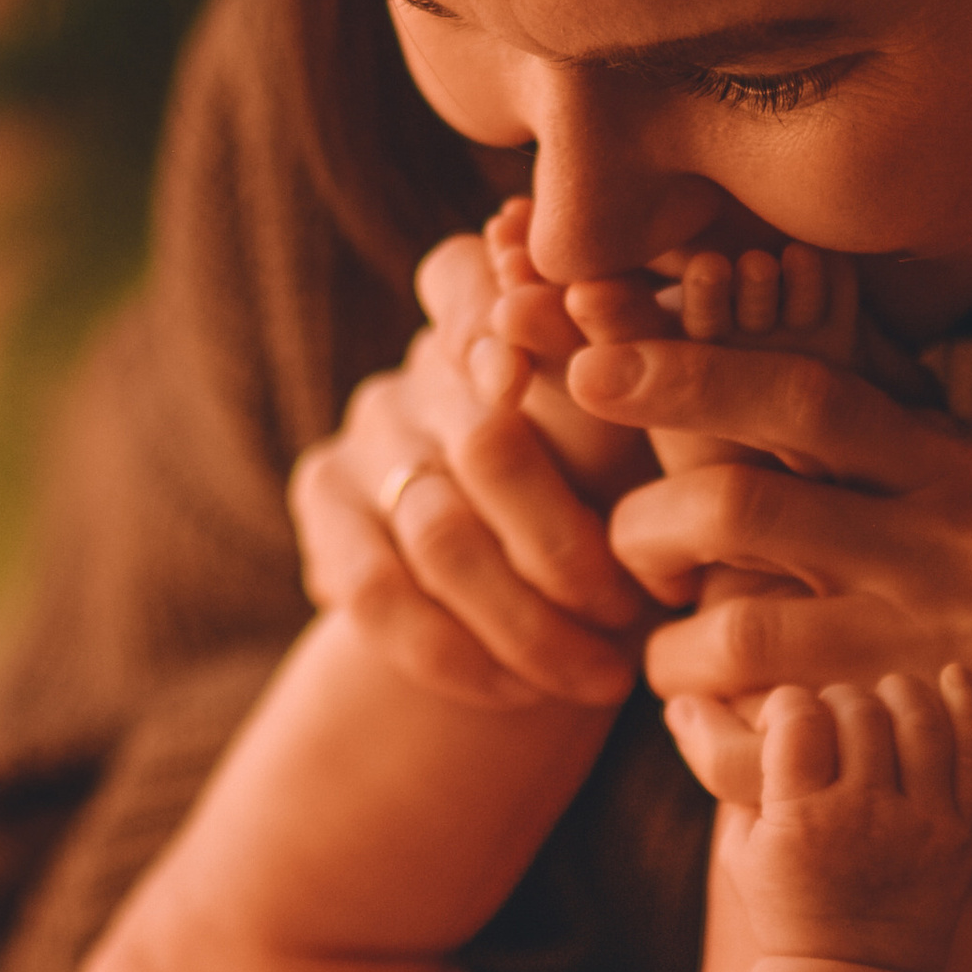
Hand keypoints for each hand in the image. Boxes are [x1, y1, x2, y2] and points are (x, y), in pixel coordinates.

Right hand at [286, 204, 652, 709]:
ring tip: (603, 675)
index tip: (527, 379)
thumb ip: (641, 389)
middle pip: (483, 445)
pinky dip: (458, 655)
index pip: (467, 281)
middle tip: (637, 611)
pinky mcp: (322, 506)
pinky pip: (376, 592)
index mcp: (502, 313)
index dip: (495, 325)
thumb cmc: (632, 499)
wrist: (545, 611)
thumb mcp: (650, 444)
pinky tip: (519, 690)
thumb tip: (639, 347)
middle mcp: (423, 365)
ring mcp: (366, 434)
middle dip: (567, 543)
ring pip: (440, 535)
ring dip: (530, 624)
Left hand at [579, 338, 971, 971]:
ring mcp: (941, 654)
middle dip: (644, 524)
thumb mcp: (927, 487)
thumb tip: (719, 278)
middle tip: (628, 536)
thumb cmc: (965, 603)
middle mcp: (961, 545)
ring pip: (731, 627)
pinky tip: (696, 712)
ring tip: (670, 644)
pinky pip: (751, 735)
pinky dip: (694, 723)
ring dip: (666, 643)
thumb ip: (838, 398)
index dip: (685, 367)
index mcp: (954, 460)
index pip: (802, 392)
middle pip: (745, 503)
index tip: (586, 358)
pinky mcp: (910, 756)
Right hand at [723, 674, 971, 971]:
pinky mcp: (960, 832)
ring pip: (917, 719)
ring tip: (879, 705)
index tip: (785, 725)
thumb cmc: (788, 908)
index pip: (798, 715)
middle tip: (830, 726)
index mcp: (800, 817)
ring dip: (895, 696)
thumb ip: (727, 777)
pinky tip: (956, 675)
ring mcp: (919, 823)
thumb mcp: (741, 851)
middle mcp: (862, 815)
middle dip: (838, 701)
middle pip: (858, 709)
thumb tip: (684, 706)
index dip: (787, 705)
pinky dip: (968, 707)